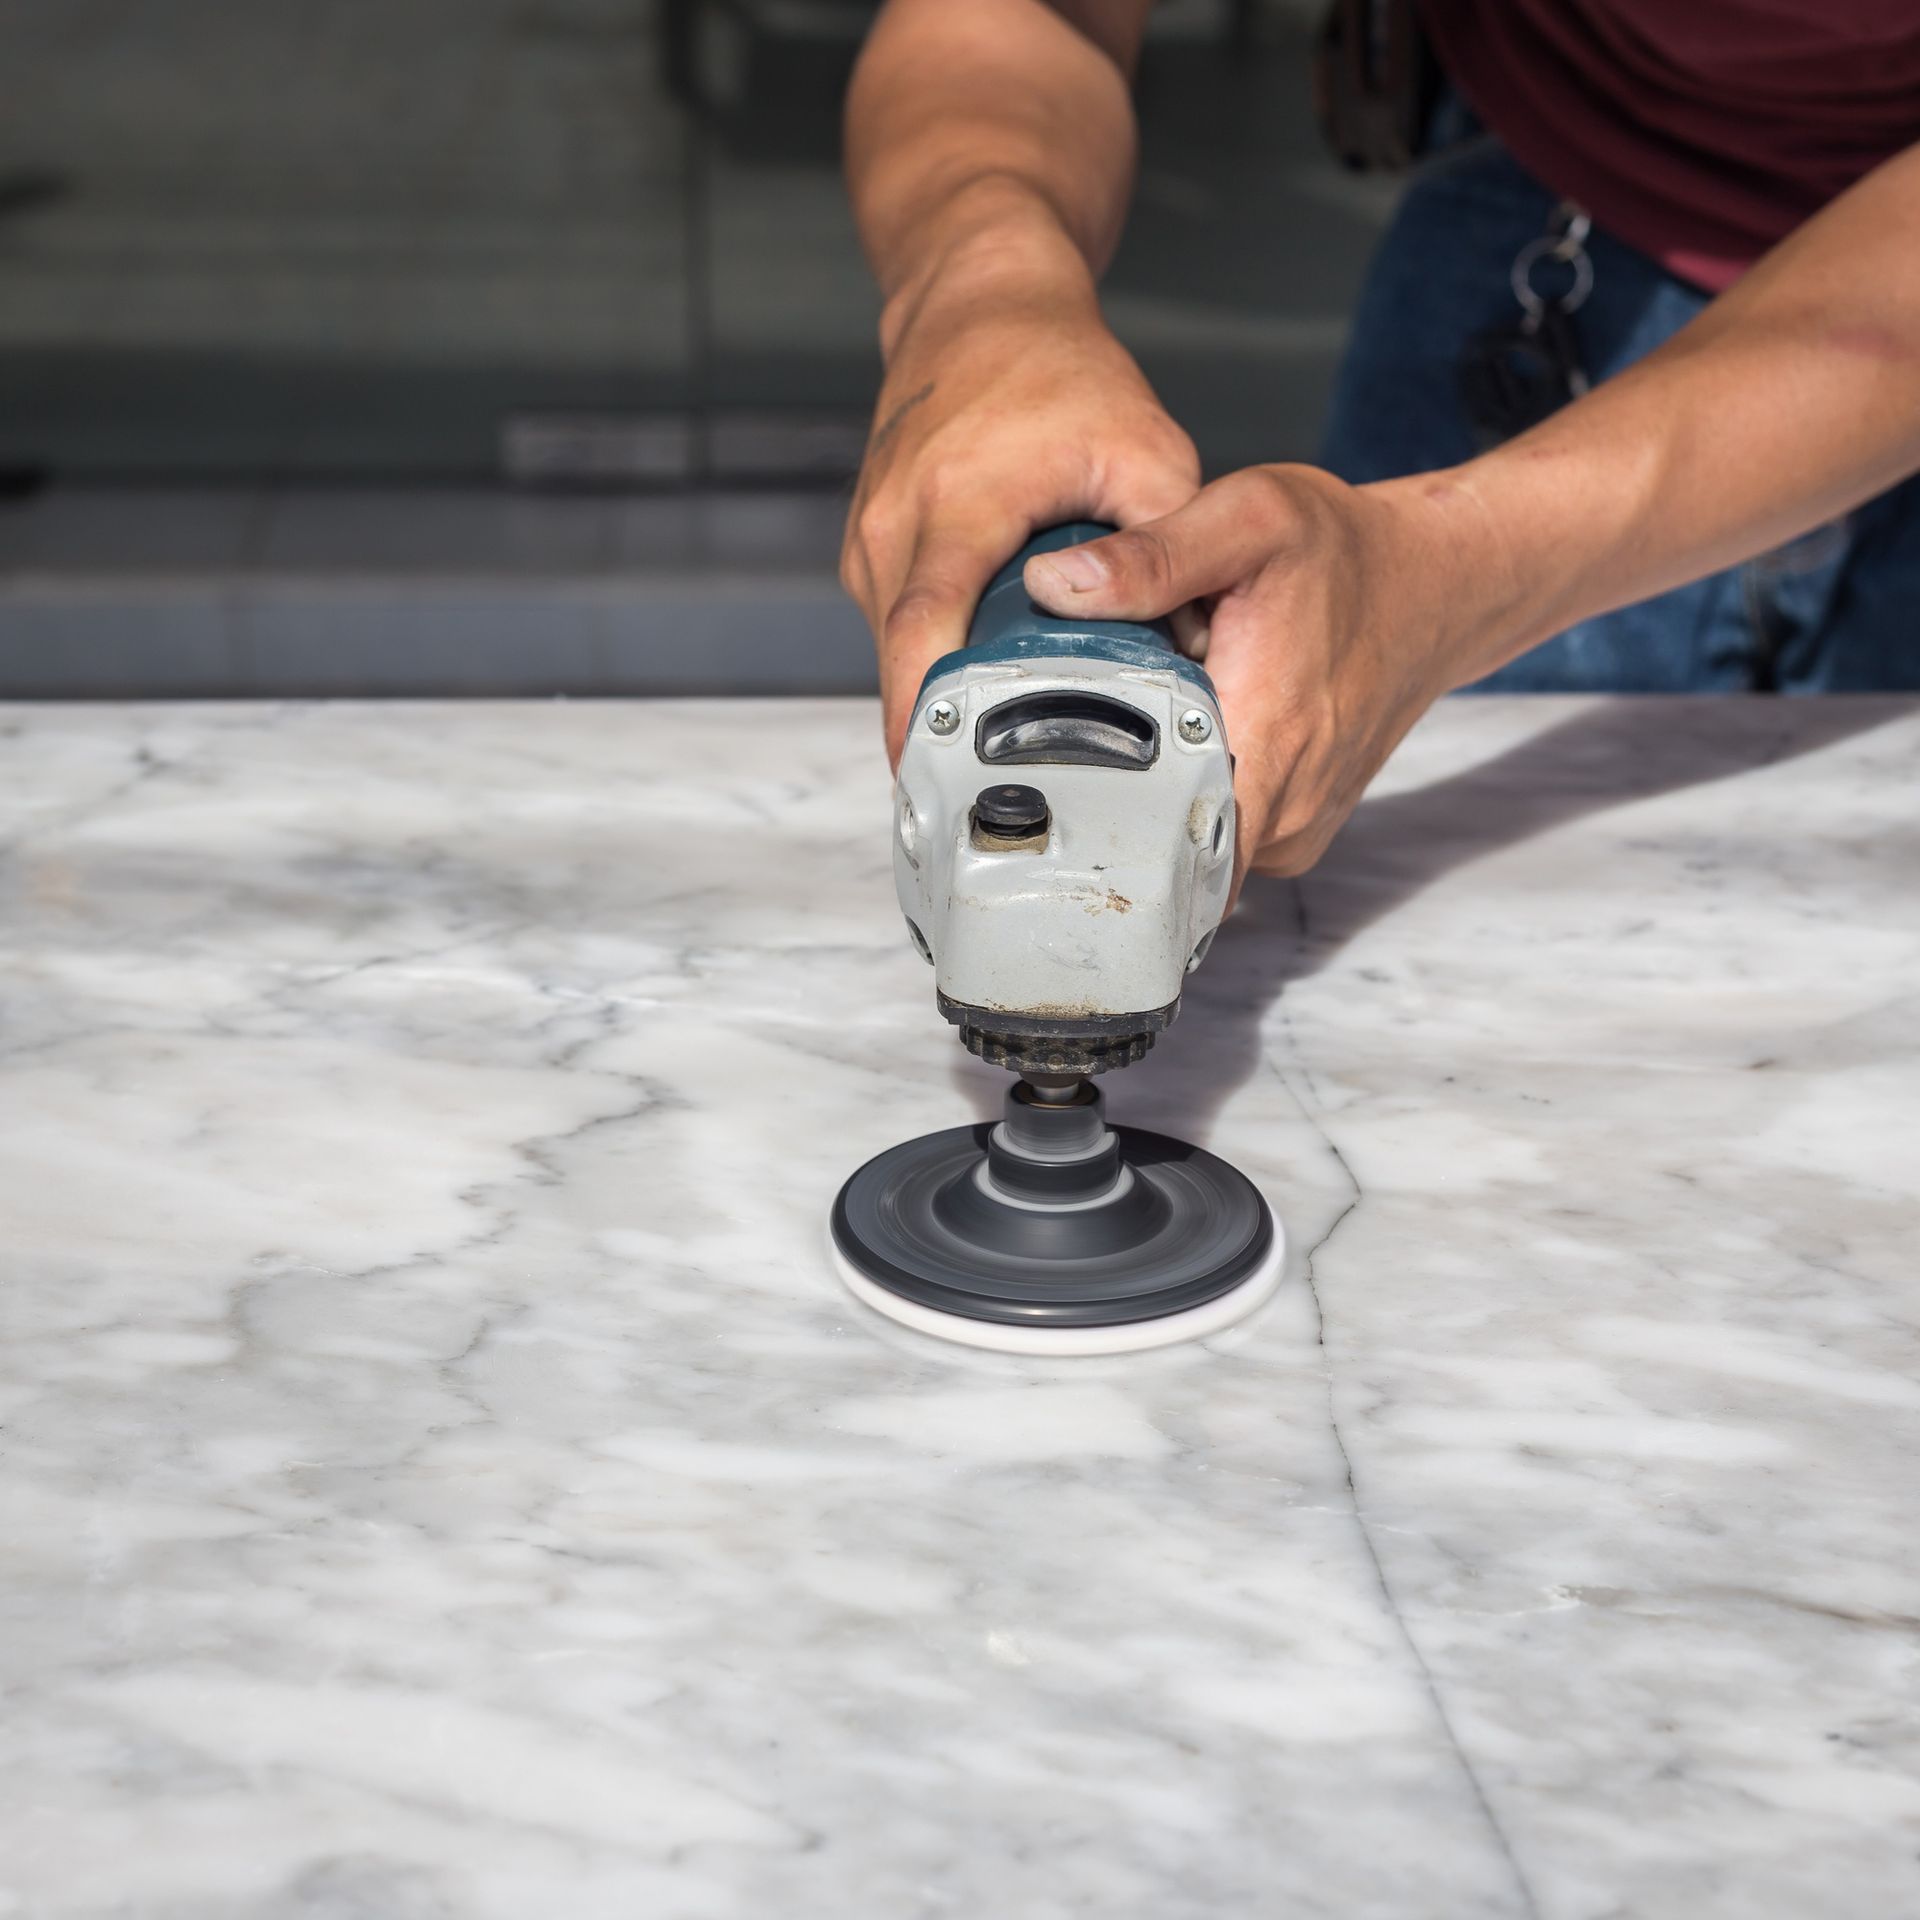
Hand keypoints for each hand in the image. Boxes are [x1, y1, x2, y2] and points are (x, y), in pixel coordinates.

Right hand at [841, 228, 1200, 763]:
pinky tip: (986, 681)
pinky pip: (900, 630)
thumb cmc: (1052, 367)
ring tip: (996, 756)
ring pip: (898, 654)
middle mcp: (895, 530)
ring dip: (942, 701)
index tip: (939, 782)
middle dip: (941, 737)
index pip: (923, 634)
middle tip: (990, 808)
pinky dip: (938, 662)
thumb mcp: (1142, 446)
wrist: (976, 305)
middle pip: (902, 665)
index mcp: (956, 508)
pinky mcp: (873, 551)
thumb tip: (1199, 647)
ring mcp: (872, 542)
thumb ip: (1170, 545)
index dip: (925, 717)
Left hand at [1022, 465, 1475, 885]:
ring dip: (1160, 799)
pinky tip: (1193, 742)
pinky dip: (1196, 798)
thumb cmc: (1345, 552)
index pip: (1169, 856)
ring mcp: (1296, 828)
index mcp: (1264, 740)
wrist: (1432, 584)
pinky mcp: (1298, 829)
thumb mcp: (1247, 519)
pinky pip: (1224, 838)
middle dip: (1117, 808)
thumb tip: (1055, 584)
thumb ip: (1150, 558)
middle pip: (1166, 858)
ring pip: (1193, 850)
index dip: (1102, 838)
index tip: (1059, 804)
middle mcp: (1284, 807)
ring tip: (1158, 730)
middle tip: (1097, 741)